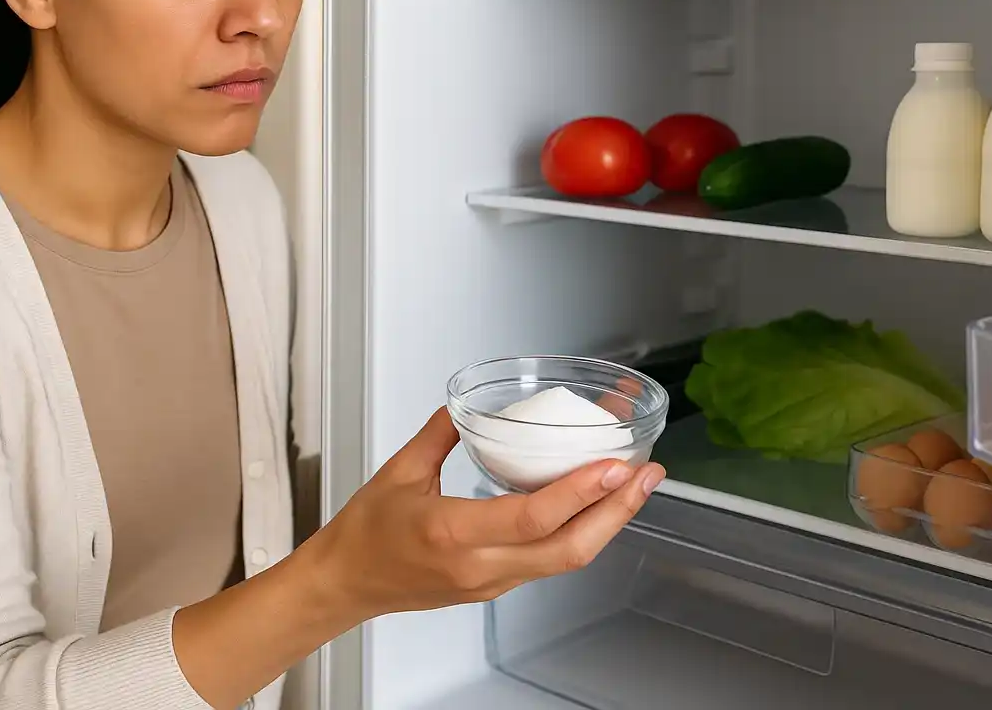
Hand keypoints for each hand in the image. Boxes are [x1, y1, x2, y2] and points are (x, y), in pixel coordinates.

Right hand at [302, 407, 664, 619]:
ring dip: (606, 524)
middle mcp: (479, 566)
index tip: (613, 465)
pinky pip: (548, 562)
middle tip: (646, 475)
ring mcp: (490, 583)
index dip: (580, 493)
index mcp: (452, 533)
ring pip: (565, 560)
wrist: (344, 584)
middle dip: (616, 512)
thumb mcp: (400, 470)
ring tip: (634, 487)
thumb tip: (469, 404)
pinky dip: (580, 533)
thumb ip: (441, 433)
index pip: (532, 518)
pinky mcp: (494, 588)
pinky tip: (595, 506)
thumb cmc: (365, 534)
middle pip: (568, 549)